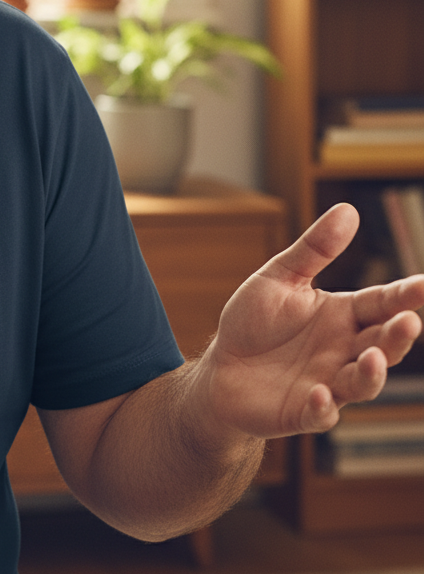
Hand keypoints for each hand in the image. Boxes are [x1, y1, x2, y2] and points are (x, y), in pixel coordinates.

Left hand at [201, 203, 423, 438]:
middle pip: (382, 344)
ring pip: (361, 383)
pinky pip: (320, 414)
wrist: (221, 368)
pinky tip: (318, 395)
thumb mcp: (279, 277)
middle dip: (398, 335)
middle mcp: (344, 351)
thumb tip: (348, 209)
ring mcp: (327, 383)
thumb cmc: (253, 321)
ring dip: (371, 373)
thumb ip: (314, 249)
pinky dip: (323, 408)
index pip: (382, 303)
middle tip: (408, 321)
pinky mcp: (302, 411)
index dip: (406, 295)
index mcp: (342, 316)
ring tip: (372, 358)